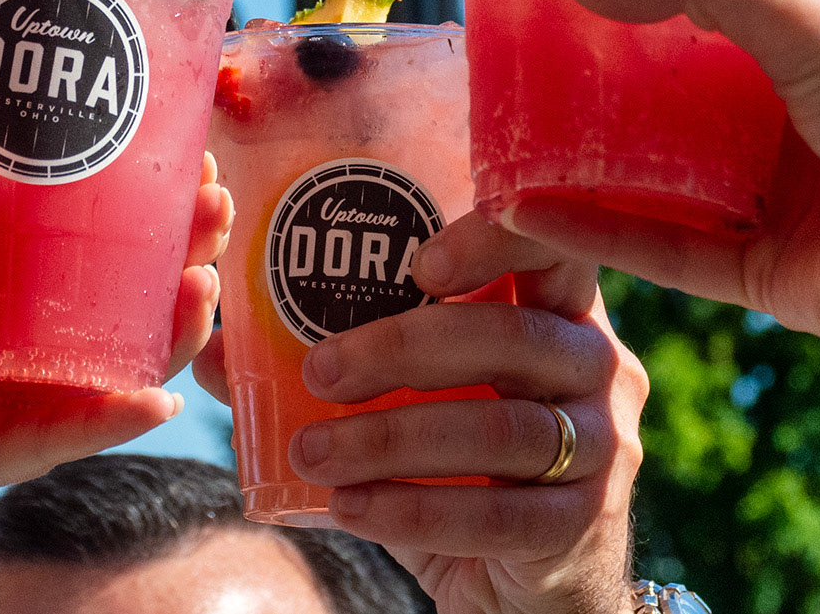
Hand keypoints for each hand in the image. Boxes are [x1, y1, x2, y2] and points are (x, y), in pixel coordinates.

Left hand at [0, 148, 228, 613]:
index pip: (33, 198)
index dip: (100, 168)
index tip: (162, 134)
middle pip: (84, 269)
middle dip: (155, 238)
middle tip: (209, 203)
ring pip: (90, 348)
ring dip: (156, 318)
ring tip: (206, 279)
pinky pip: (57, 431)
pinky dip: (112, 413)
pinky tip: (162, 387)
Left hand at [199, 217, 646, 613]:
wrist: (524, 589)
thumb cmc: (461, 469)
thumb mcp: (409, 404)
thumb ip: (333, 367)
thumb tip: (214, 346)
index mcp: (561, 309)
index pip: (551, 247)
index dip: (495, 240)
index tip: (416, 263)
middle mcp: (600, 366)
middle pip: (516, 337)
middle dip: (406, 348)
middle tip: (320, 371)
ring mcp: (604, 449)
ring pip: (507, 430)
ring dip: (396, 437)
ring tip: (312, 452)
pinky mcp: (582, 528)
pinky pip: (503, 515)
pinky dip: (417, 512)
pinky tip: (351, 509)